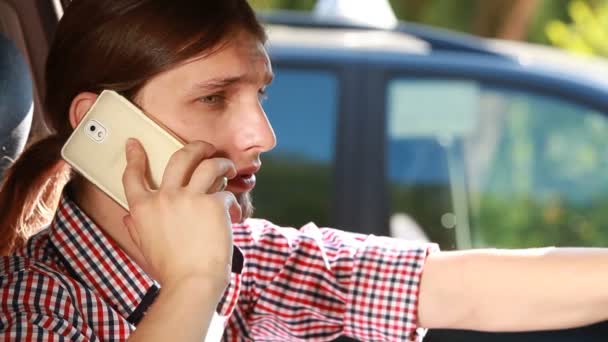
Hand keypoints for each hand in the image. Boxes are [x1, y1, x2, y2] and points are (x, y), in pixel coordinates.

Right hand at [121, 139, 240, 292]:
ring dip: (221, 163)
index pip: (133, 176)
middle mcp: (165, 197)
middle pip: (180, 157)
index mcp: (143, 209)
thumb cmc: (170, 270)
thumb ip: (137, 227)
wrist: (192, 282)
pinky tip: (234, 211)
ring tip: (228, 167)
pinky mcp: (213, 203)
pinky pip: (226, 192)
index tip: (135, 143)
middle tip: (205, 147)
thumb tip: (128, 217)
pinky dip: (231, 200)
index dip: (134, 157)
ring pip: (209, 165)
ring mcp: (189, 198)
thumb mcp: (144, 246)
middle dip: (196, 147)